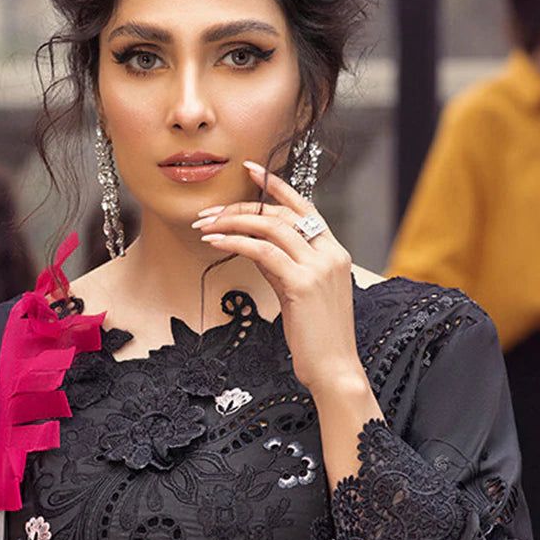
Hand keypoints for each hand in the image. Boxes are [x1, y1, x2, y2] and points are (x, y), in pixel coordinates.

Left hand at [192, 160, 360, 394]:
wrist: (335, 370)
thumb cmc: (316, 338)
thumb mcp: (300, 295)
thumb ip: (282, 267)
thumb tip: (254, 247)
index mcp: (335, 253)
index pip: (304, 209)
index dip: (277, 187)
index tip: (252, 169)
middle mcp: (330, 253)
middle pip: (281, 214)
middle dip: (241, 207)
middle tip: (209, 212)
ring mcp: (318, 267)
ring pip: (270, 227)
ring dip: (232, 222)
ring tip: (204, 226)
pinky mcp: (302, 284)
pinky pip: (262, 251)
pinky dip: (235, 242)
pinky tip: (215, 242)